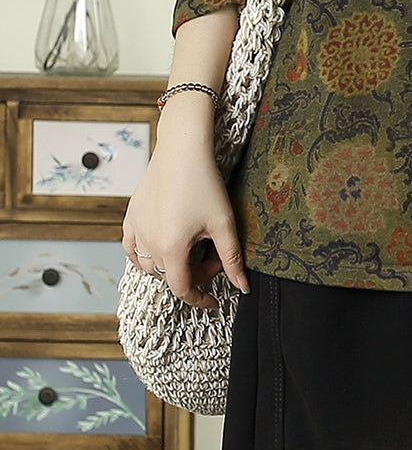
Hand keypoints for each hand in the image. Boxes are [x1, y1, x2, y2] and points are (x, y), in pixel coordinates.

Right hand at [122, 115, 248, 309]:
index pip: (182, 288)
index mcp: (171, 248)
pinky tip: (161, 246)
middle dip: (193, 275)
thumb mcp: (223, 223)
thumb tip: (242, 286)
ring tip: (192, 248)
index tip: (213, 299)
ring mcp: (136, 229)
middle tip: (213, 257)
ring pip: (148, 265)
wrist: (182, 150)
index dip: (199, 298)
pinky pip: (131, 247)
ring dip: (170, 266)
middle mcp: (148, 243)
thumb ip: (232, 259)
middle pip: (168, 276)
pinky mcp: (131, 216)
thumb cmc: (203, 183)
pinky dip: (144, 255)